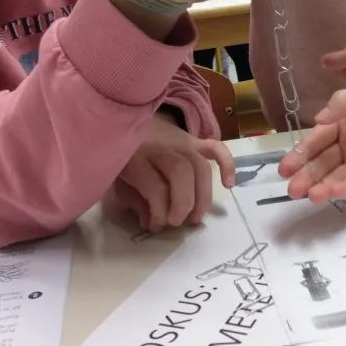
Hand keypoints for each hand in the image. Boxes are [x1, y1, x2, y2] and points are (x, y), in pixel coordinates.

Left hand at [113, 113, 234, 232]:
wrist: (121, 119)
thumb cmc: (119, 155)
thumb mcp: (116, 180)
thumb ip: (135, 202)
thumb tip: (154, 224)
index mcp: (135, 156)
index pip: (155, 187)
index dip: (159, 213)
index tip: (155, 226)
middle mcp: (160, 146)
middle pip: (181, 173)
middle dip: (183, 204)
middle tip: (177, 223)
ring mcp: (179, 140)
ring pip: (199, 166)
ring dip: (202, 195)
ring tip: (196, 218)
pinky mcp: (192, 139)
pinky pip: (215, 148)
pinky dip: (226, 164)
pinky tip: (229, 185)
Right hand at [279, 86, 345, 201]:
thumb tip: (318, 119)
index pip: (318, 138)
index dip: (301, 152)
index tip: (285, 166)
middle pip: (322, 161)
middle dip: (305, 174)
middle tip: (291, 188)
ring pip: (335, 175)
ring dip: (320, 185)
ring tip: (307, 195)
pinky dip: (343, 189)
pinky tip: (331, 193)